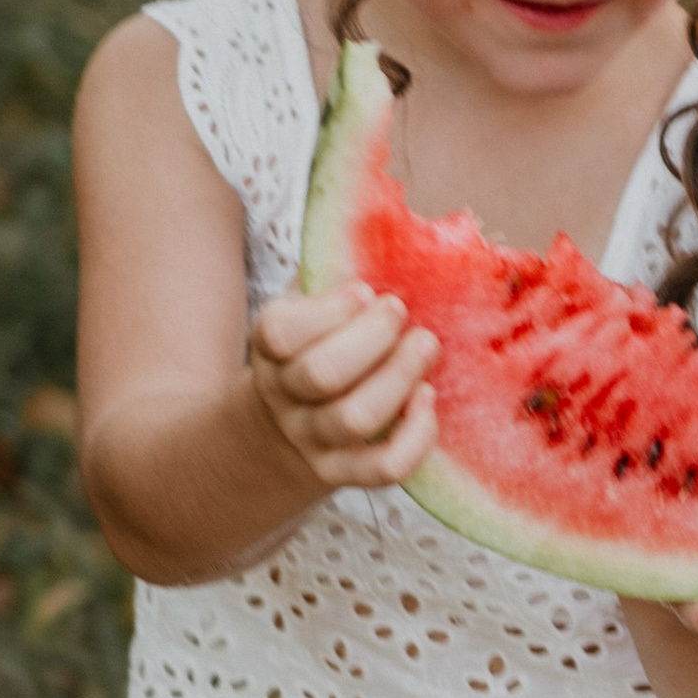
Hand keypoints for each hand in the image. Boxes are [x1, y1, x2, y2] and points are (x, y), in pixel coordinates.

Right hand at [247, 285, 438, 490]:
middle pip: (322, 375)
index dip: (329, 311)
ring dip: (400, 377)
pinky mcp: (343, 473)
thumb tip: (382, 223)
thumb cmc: (312, 346)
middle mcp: (285, 396)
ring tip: (426, 344)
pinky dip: (416, 436)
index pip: (281, 334)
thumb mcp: (305, 307)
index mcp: (270, 346)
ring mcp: (312, 439)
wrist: (280, 426)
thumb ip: (330, 274)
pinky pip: (383, 468)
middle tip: (401, 311)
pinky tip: (427, 398)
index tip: (365, 290)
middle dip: (373, 338)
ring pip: (355, 418)